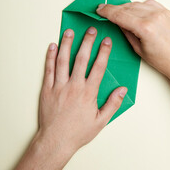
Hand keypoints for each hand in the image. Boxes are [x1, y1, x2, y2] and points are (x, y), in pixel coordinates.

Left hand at [16, 27, 126, 169]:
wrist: (55, 141)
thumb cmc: (79, 132)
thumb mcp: (101, 121)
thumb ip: (113, 104)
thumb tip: (123, 89)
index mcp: (88, 92)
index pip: (98, 67)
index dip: (103, 52)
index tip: (106, 41)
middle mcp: (73, 86)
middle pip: (81, 59)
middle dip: (87, 42)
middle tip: (90, 30)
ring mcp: (58, 86)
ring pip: (63, 61)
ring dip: (67, 44)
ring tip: (70, 32)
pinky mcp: (46, 90)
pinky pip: (48, 69)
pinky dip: (50, 57)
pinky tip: (52, 46)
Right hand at [96, 0, 169, 78]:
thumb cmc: (163, 60)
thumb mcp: (138, 49)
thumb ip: (127, 32)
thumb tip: (118, 22)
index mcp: (145, 28)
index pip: (120, 15)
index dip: (107, 12)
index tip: (100, 9)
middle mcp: (154, 16)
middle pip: (127, 7)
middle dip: (114, 9)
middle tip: (105, 10)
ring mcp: (162, 13)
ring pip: (138, 3)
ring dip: (127, 7)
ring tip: (119, 13)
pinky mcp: (167, 12)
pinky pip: (149, 3)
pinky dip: (140, 6)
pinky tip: (136, 11)